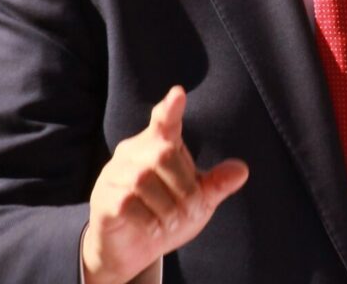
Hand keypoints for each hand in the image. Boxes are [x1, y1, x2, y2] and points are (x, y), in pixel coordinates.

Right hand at [81, 86, 248, 283]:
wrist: (130, 251)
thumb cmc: (164, 214)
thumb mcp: (197, 202)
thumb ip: (216, 185)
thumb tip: (242, 170)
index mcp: (158, 144)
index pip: (164, 121)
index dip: (170, 108)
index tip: (178, 95)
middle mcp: (133, 152)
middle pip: (164, 154)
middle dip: (185, 188)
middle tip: (192, 211)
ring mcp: (115, 174)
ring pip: (145, 180)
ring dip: (168, 208)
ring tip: (173, 222)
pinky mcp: (104, 199)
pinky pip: (127, 202)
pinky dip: (150, 220)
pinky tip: (154, 228)